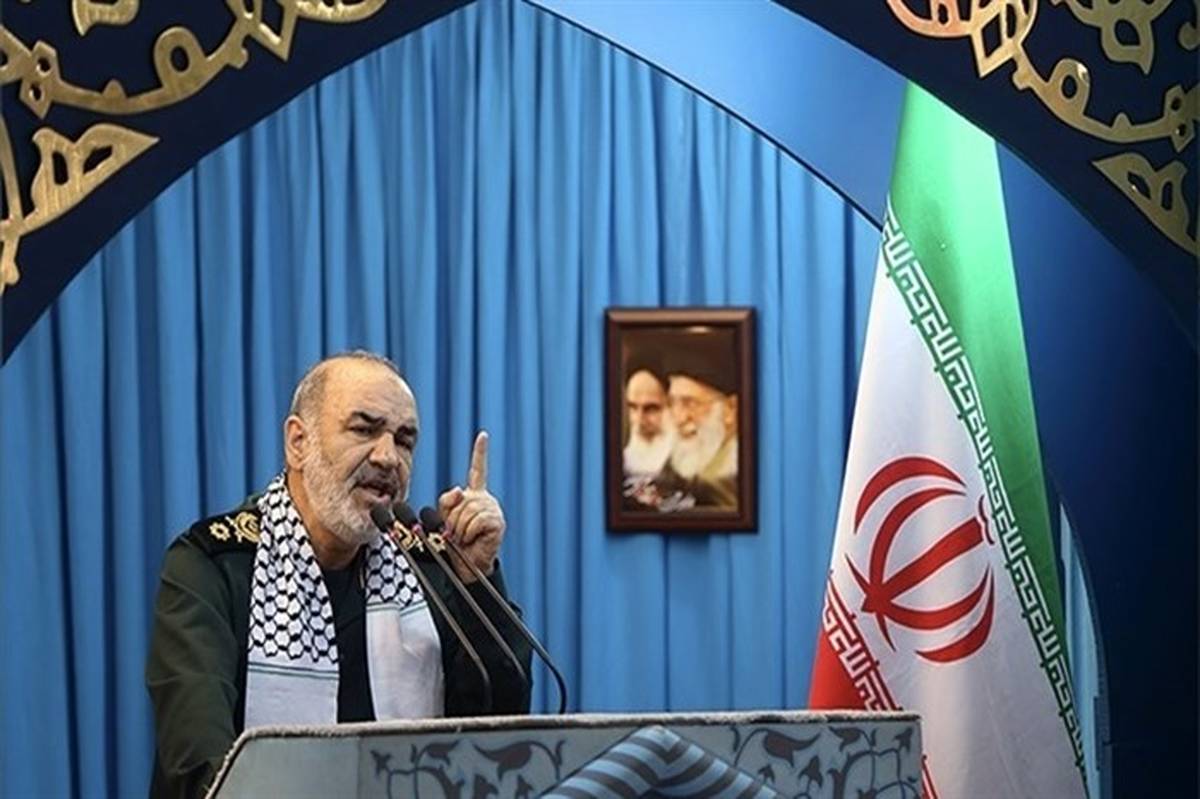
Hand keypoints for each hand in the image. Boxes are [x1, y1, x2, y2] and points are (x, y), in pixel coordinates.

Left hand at [438, 431, 504, 581]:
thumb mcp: (444, 518)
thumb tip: (460, 490)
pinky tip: (475, 538)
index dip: (480, 452)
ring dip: (460, 528)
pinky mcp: (497, 521)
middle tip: (457, 533)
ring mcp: (492, 509)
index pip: (478, 470)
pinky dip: (469, 532)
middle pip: (459, 500)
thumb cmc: (454, 543)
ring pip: (466, 511)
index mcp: (474, 495)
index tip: (483, 435)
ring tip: (465, 537)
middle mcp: (485, 499)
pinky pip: (475, 521)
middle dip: (451, 518)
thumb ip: (446, 501)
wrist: (466, 565)